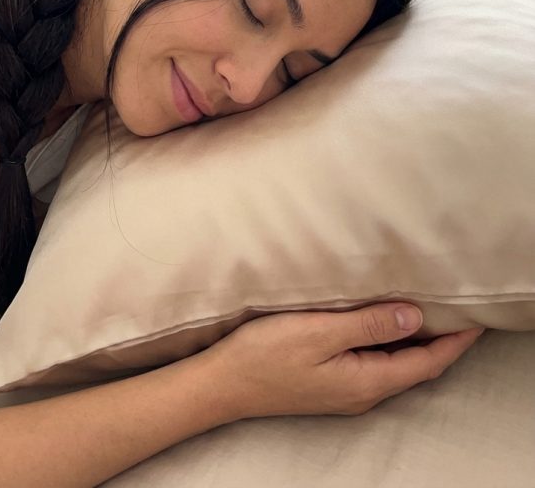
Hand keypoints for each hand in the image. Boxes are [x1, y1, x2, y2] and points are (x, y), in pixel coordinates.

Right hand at [208, 303, 484, 419]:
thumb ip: (370, 325)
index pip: (427, 362)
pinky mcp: (331, 383)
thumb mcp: (320, 333)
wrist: (223, 384)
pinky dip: (391, 342)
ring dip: (417, 340)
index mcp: (366, 381)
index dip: (455, 341)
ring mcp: (346, 391)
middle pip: (416, 366)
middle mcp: (363, 392)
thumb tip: (416, 318)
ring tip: (434, 310)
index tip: (477, 318)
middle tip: (462, 308)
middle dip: (443, 341)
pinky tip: (387, 323)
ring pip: (397, 364)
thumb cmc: (266, 355)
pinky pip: (376, 362)